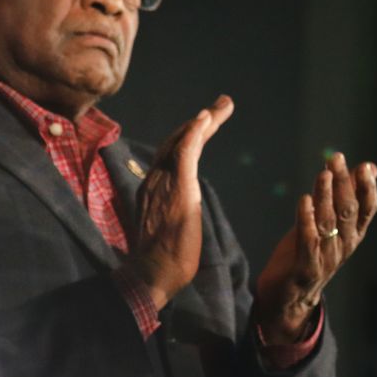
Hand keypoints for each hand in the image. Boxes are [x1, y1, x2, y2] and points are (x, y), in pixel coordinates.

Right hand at [122, 95, 233, 310]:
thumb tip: (180, 212)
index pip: (171, 154)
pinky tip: (205, 117)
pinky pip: (185, 151)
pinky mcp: (178, 185)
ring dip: (205, 120)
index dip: (188, 136)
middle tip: (221, 105)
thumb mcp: (167, 228)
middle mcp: (154, 179)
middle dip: (200, 122)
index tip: (205, 123)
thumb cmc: (163, 259)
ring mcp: (164, 181)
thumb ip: (172, 212)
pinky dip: (195, 132)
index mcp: (152, 188)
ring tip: (224, 104)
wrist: (155, 272)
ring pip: (184, 140)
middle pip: (177, 141)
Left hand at [254, 151, 376, 342]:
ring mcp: (326, 258)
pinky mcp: (306, 268)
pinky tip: (304, 201)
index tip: (365, 167)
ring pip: (329, 223)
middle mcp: (344, 246)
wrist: (289, 299)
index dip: (368, 188)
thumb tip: (371, 166)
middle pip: (348, 211)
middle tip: (336, 159)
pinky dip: (306, 220)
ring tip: (323, 174)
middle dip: (344, 183)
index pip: (368, 210)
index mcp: (353, 235)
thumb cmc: (310, 254)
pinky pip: (308, 241)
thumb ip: (349, 196)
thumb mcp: (331, 223)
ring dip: (326, 196)